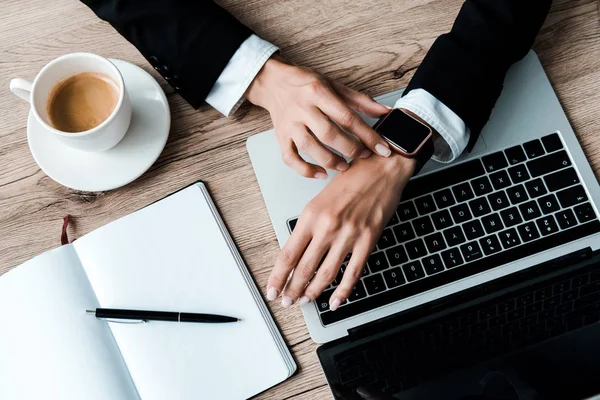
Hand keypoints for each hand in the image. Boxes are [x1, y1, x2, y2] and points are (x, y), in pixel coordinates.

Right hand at [246, 55, 391, 179]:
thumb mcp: (333, 85)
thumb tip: (385, 112)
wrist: (273, 82)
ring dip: (329, 161)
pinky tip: (321, 174)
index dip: (367, 135)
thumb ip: (360, 100)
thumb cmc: (305, 84)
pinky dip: (305, 170)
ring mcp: (290, 124)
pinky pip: (290, 158)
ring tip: (344, 166)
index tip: (382, 148)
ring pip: (309, 147)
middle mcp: (302, 108)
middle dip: (350, 149)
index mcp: (318, 92)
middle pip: (329, 134)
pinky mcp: (280, 136)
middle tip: (364, 156)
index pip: (347, 117)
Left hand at [266, 153, 415, 308]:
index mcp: (310, 215)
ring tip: (305, 301)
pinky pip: (353, 273)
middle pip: (304, 268)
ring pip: (326, 274)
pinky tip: (335, 301)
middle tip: (286, 302)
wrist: (381, 168)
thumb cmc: (351, 179)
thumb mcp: (320, 200)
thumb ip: (309, 227)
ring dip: (313, 292)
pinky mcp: (367, 240)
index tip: (273, 289)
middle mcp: (327, 227)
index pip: (288, 254)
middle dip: (292, 290)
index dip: (278, 277)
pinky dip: (343, 291)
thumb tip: (298, 253)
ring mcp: (348, 235)